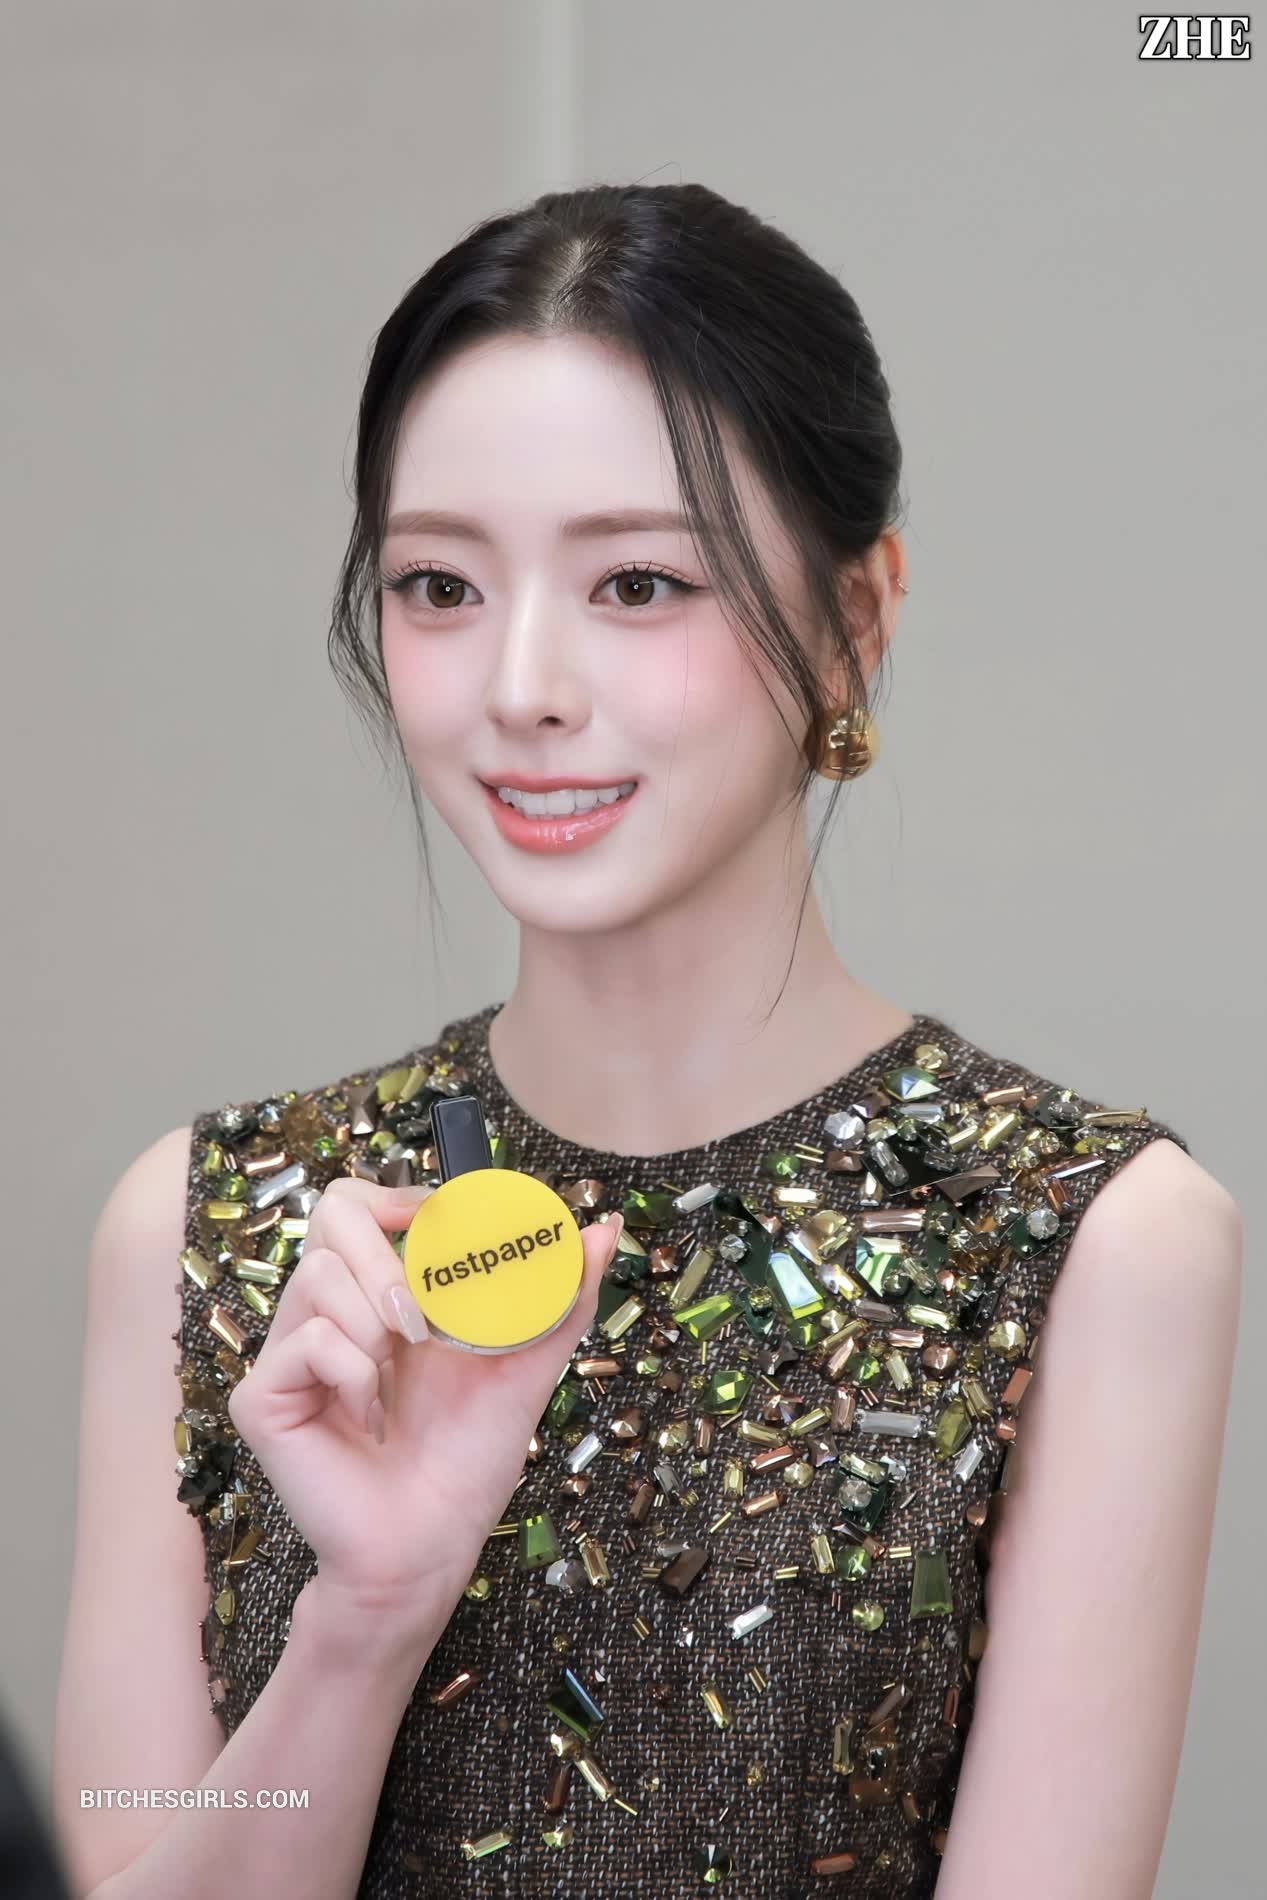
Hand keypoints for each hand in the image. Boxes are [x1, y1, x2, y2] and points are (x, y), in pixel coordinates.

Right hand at [226, 1176, 621, 1624]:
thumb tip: (603, 1230)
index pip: (360, 1203)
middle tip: (421, 1318)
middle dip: (387, 1254)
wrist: (432, 1542)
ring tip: (398, 1376)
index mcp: (379, 1293)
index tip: (442, 1222)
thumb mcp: (527, 1363)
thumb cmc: (469, 1458)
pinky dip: (354, 1373)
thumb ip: (561, 1294)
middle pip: (331, 1211)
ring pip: (319, 1272)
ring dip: (378, 1323)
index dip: (398, 1196)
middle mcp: (328, 1312)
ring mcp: (290, 1352)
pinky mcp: (263, 1397)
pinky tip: (369, 1416)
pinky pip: (309, 1341)